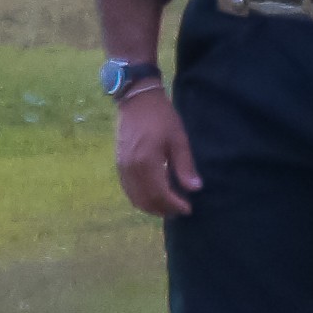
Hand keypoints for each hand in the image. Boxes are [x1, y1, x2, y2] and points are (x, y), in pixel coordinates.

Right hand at [112, 88, 197, 218]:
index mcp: (146, 164)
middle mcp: (130, 169)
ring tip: (168, 206)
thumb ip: (185, 166)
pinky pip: (128, 188)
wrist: (137, 101)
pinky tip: (153, 196)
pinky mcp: (119, 164)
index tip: (188, 209)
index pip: (160, 194)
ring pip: (134, 197)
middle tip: (180, 210)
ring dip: (151, 206)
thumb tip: (194, 188)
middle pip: (145, 200)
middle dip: (163, 209)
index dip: (174, 205)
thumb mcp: (179, 140)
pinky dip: (140, 197)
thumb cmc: (162, 118)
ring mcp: (122, 167)